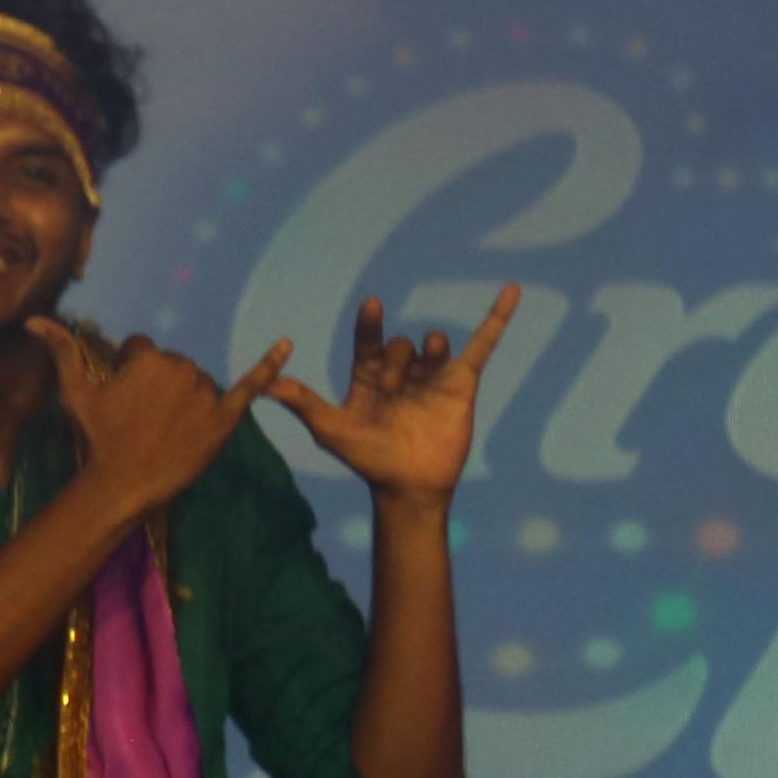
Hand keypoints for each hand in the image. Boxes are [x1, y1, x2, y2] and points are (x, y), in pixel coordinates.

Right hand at [35, 316, 287, 521]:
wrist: (124, 484)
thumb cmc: (97, 438)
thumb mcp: (76, 394)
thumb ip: (62, 351)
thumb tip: (34, 319)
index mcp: (148, 358)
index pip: (143, 351)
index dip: (131, 374)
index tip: (124, 402)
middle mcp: (180, 367)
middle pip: (173, 366)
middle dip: (160, 386)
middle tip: (143, 421)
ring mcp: (205, 393)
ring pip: (198, 382)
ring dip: (186, 398)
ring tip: (167, 430)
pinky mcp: (225, 418)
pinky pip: (250, 387)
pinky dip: (270, 365)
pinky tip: (286, 344)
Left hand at [260, 287, 518, 508]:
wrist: (409, 486)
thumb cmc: (368, 459)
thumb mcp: (332, 431)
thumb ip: (304, 405)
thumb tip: (266, 387)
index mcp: (368, 377)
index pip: (367, 342)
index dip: (369, 325)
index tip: (372, 307)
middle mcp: (400, 372)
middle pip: (399, 346)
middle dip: (397, 360)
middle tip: (394, 388)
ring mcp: (432, 375)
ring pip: (432, 344)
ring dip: (428, 351)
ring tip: (424, 369)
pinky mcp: (461, 383)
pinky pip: (482, 345)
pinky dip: (496, 319)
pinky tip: (510, 291)